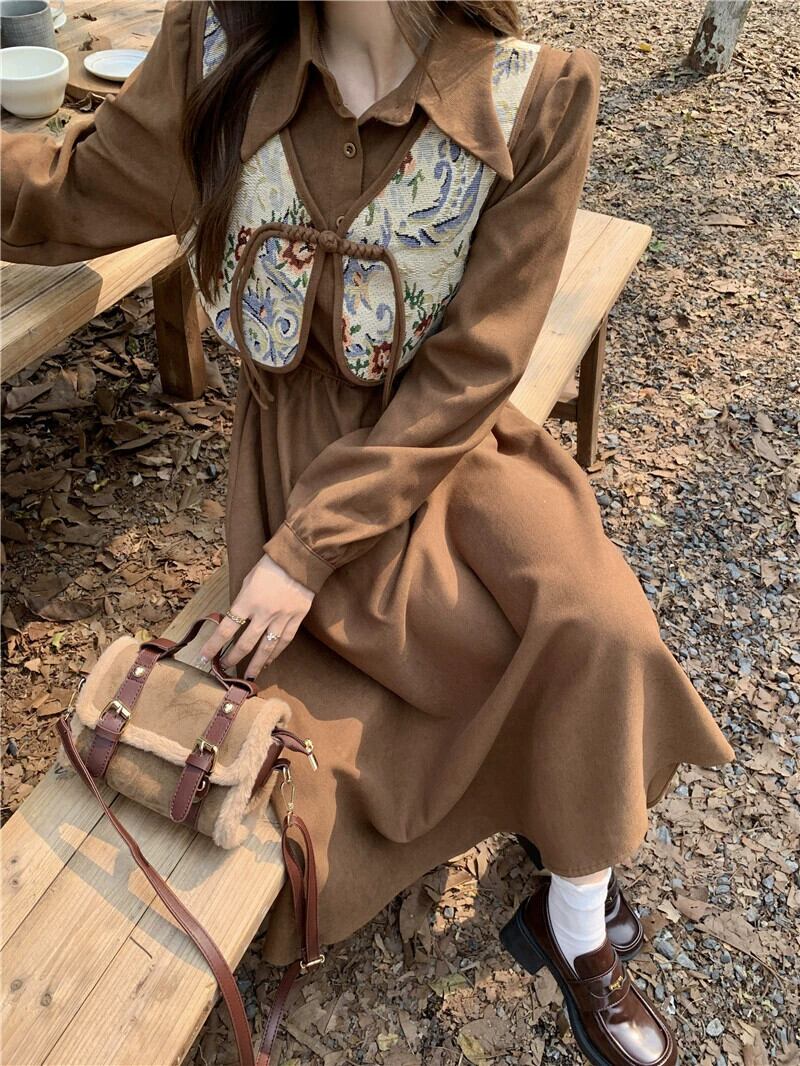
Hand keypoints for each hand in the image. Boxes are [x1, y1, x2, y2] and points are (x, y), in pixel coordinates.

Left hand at [199, 554, 313, 679]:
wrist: (298, 561)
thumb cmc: (269, 567)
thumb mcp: (248, 580)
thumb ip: (242, 601)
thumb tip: (236, 618)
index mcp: (247, 601)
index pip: (226, 629)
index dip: (214, 645)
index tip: (205, 657)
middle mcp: (263, 613)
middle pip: (245, 643)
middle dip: (233, 658)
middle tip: (225, 668)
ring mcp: (281, 618)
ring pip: (267, 647)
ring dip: (256, 664)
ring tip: (249, 676)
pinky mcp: (296, 619)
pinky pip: (285, 640)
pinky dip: (276, 653)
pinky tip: (269, 661)